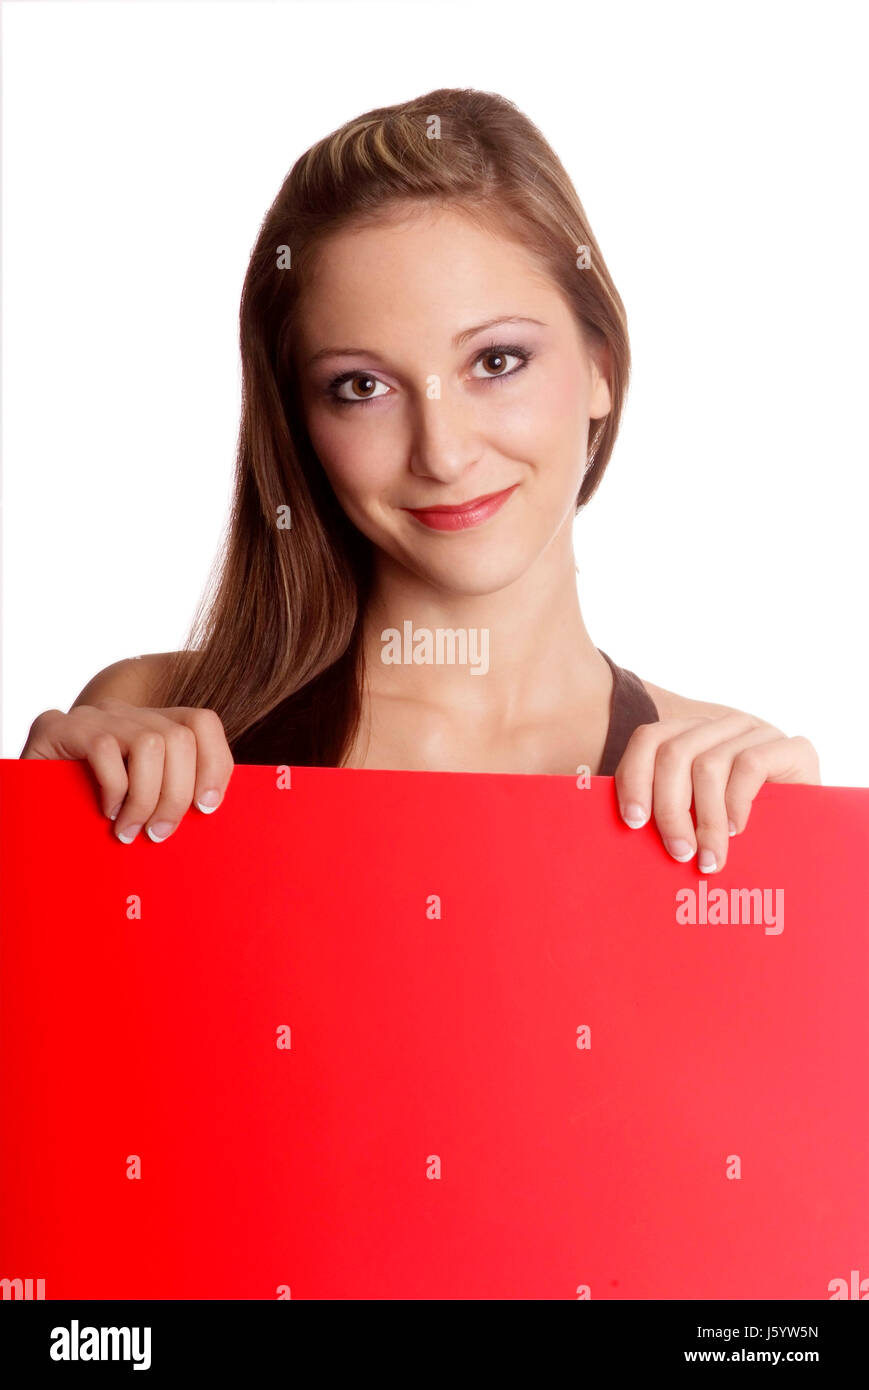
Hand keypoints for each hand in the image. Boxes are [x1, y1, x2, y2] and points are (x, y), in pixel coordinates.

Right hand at [20, 699, 233, 843]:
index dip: (215, 764)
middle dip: (177, 794)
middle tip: (160, 833)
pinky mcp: (60, 727)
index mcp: (151, 725)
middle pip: (180, 738)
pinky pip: (107, 750)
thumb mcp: (137, 799)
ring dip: (146, 797)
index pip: (202, 723)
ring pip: (151, 743)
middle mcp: (126, 713)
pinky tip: (105, 812)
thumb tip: (209, 815)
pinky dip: (114, 788)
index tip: (207, 807)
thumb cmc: (86, 807)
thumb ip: (167, 795)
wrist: (25, 807)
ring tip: (130, 830)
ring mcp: (94, 717)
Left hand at [613, 712, 820, 872]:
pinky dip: (736, 803)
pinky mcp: (791, 747)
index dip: (633, 778)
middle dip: (669, 809)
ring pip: (708, 765)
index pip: (648, 740)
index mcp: (691, 733)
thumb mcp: (698, 816)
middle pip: (674, 754)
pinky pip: (749, 766)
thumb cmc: (744, 829)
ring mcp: (756, 732)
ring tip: (707, 858)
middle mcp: (721, 725)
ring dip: (704, 820)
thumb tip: (622, 835)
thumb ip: (667, 812)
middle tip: (677, 852)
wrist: (810, 831)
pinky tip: (736, 832)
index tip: (633, 823)